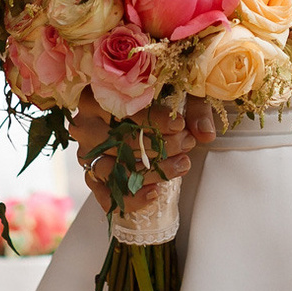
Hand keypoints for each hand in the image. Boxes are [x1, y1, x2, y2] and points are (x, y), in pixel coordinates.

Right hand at [71, 94, 215, 213]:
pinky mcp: (92, 175)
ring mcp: (86, 152)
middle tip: (186, 144)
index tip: (179, 125)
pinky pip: (105, 194)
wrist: (142, 113)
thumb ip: (194, 109)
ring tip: (181, 166)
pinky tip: (155, 192)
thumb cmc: (159, 96)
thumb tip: (205, 133)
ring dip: (151, 171)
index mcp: (99, 93)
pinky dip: (131, 197)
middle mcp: (86, 124)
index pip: (123, 109)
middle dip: (157, 146)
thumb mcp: (180, 93)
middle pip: (117, 141)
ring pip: (113, 169)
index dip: (153, 119)